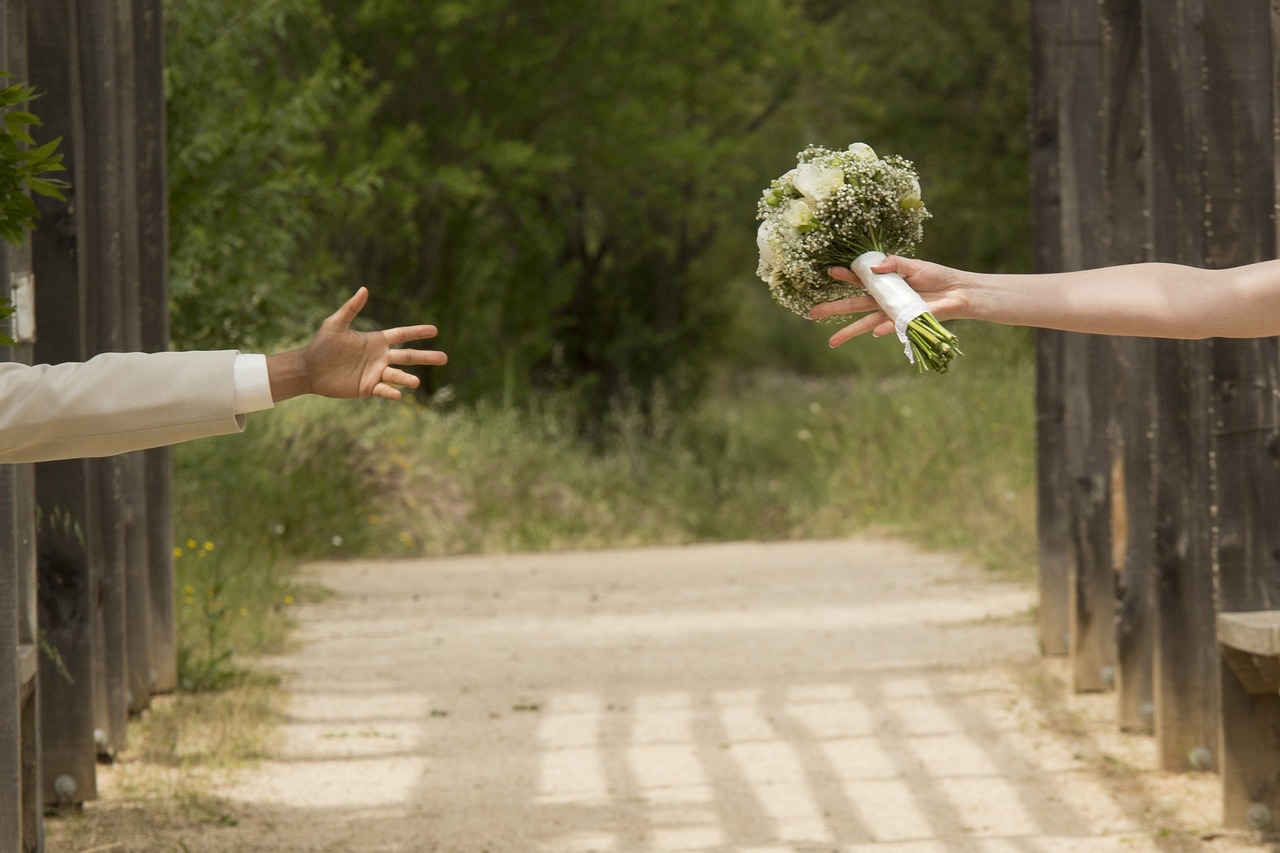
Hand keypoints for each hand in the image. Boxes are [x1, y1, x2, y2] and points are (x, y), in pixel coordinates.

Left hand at [267, 287, 447, 401]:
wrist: (310, 369)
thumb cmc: (322, 345)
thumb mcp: (336, 324)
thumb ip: (351, 308)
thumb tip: (364, 289)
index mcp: (376, 341)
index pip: (402, 335)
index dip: (417, 332)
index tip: (435, 330)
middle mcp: (380, 357)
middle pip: (408, 356)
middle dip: (426, 357)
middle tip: (445, 358)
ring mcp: (376, 373)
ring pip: (398, 375)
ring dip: (407, 378)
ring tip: (416, 382)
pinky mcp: (368, 388)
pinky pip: (384, 390)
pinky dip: (391, 392)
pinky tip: (399, 394)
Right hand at [808, 256, 968, 347]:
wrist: (957, 292)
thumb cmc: (936, 277)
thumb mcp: (914, 265)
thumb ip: (894, 263)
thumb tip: (873, 268)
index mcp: (884, 283)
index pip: (859, 280)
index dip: (845, 276)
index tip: (830, 272)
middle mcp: (884, 300)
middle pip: (853, 305)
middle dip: (832, 310)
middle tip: (811, 313)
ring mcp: (892, 313)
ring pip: (864, 324)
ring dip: (848, 332)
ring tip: (831, 342)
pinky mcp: (905, 322)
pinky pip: (890, 327)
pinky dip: (883, 329)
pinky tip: (875, 332)